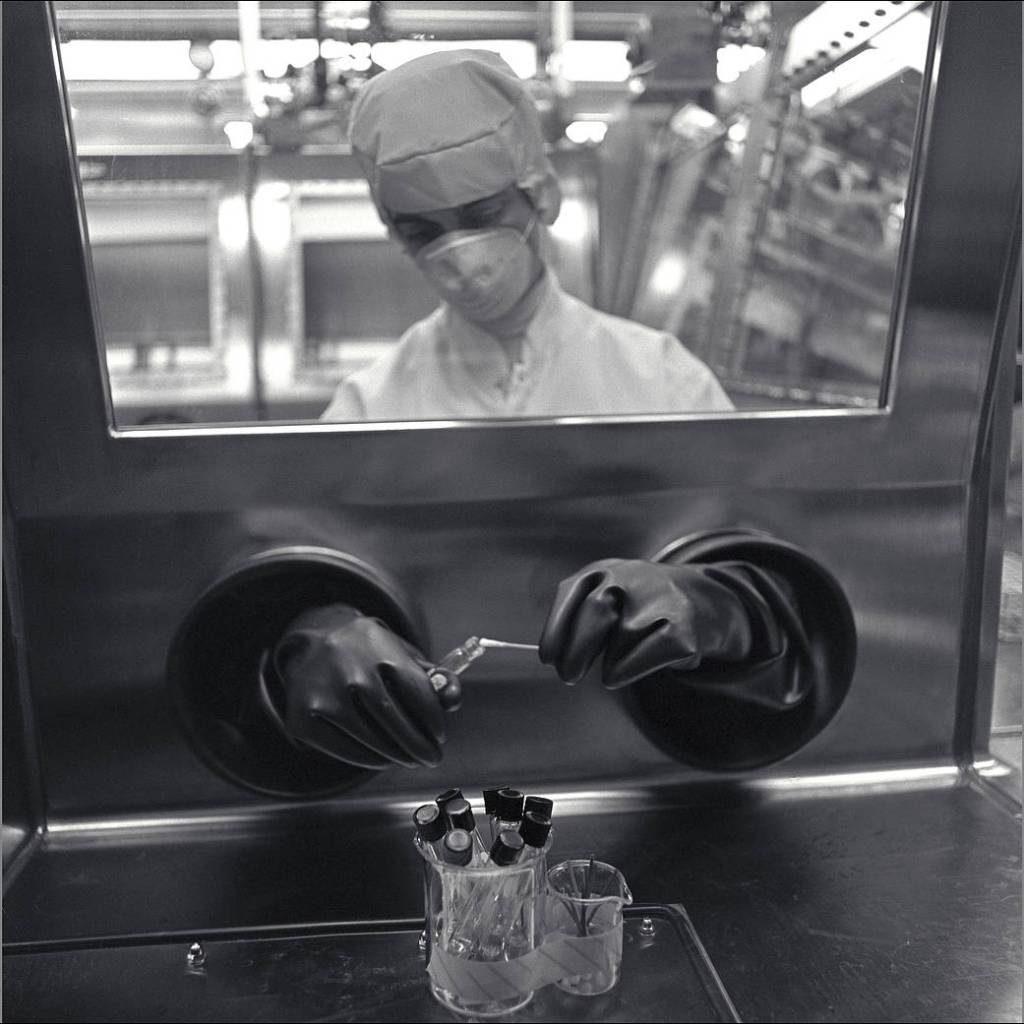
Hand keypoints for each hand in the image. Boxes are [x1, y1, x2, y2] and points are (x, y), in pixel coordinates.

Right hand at [264, 605, 448, 769]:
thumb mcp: (398, 652)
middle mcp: (350, 669)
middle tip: (431, 756)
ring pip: (372, 740)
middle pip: (396, 721)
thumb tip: (453, 700)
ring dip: (397, 756)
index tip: (440, 735)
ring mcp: (324, 694)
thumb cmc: (365, 653)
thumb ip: (432, 676)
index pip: (418, 692)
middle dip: (419, 745)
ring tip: (409, 758)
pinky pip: (346, 750)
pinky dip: (369, 759)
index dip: (434, 720)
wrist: (308, 644)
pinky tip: (382, 757)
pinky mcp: (303, 718)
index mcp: (379, 647)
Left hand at [539, 558, 783, 688]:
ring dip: (612, 663)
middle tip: (568, 676)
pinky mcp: (684, 625)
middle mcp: (632, 575)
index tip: (548, 658)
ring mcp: (660, 597)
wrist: (703, 599)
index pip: (570, 593)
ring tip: (625, 657)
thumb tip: (555, 657)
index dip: (556, 630)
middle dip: (576, 652)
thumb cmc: (638, 608)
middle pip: (595, 614)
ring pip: (621, 641)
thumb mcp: (606, 601)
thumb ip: (579, 622)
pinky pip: (645, 657)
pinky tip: (635, 667)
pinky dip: (631, 670)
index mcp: (603, 569)